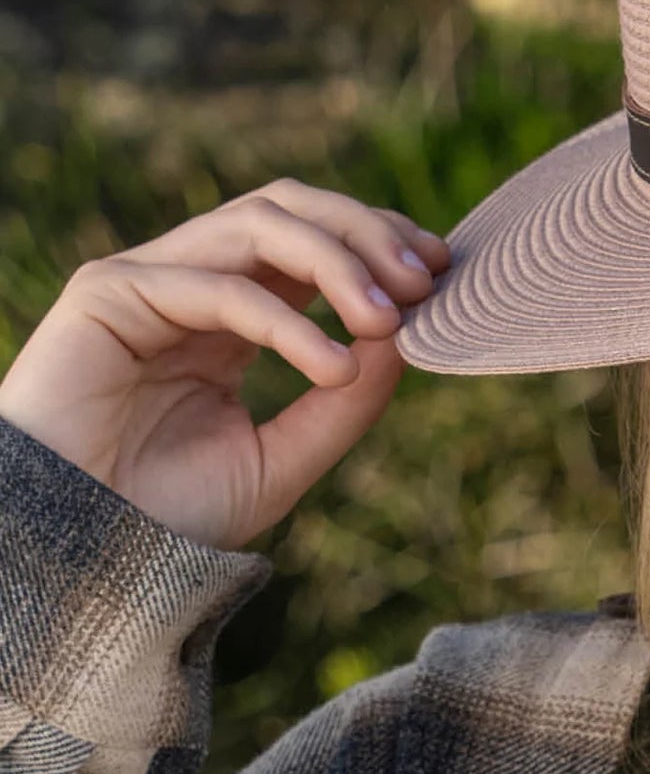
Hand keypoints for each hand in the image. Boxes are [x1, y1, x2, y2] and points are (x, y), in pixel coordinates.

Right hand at [0, 179, 451, 550]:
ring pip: (257, 225)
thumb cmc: (172, 515)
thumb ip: (348, 401)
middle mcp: (192, 282)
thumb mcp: (286, 457)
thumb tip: (408, 334)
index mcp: (234, 313)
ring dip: (336, 261)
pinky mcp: (107, 295)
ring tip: (389, 318)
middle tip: (424, 280)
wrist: (83, 565)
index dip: (378, 241)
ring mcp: (147, 281)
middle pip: (290, 209)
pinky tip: (333, 366)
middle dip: (367, 232)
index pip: (314, 239)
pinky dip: (286, 322)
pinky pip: (217, 287)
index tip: (443, 272)